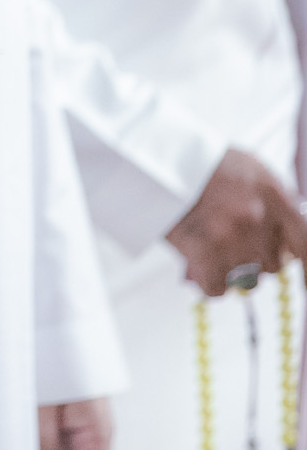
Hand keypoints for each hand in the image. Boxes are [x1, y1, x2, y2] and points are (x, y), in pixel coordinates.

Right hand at [165, 149, 306, 296]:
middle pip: (273, 265)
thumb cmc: (204, 164)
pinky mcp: (204, 254)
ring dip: (232, 270)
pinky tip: (200, 265)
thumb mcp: (251, 169)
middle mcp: (257, 218)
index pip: (305, 244)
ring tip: (214, 249)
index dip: (304, 265)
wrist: (158, 160)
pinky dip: (210, 282)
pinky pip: (218, 288)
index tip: (300, 277)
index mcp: (273, 194)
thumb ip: (276, 200)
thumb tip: (292, 234)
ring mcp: (231, 238)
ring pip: (246, 279)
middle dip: (257, 260)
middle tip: (236, 246)